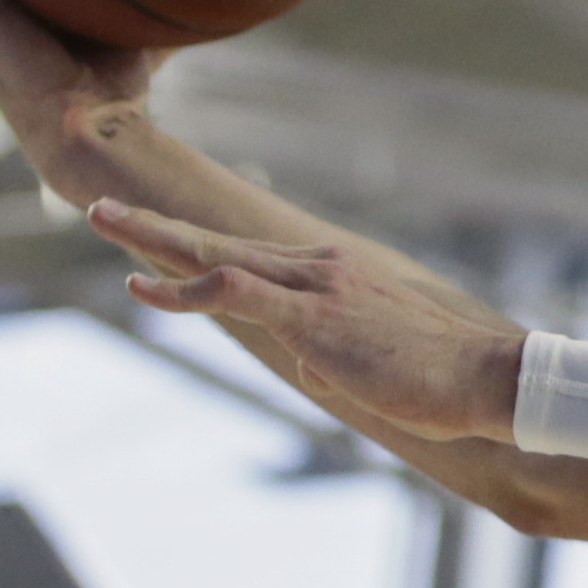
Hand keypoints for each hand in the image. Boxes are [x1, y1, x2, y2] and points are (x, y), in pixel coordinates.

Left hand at [92, 199, 524, 442]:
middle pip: (220, 241)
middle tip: (102, 205)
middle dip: (157, 223)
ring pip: (216, 254)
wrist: (484, 379)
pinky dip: (184, 288)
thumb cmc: (440, 382)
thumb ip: (334, 360)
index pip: (250, 258)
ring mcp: (314, 287)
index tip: (158, 240)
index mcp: (334, 276)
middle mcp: (318, 268)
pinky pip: (233, 292)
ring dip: (153, 237)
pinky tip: (142, 286)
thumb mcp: (376, 368)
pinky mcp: (312, 316)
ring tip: (102, 218)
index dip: (198, 249)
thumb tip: (313, 372)